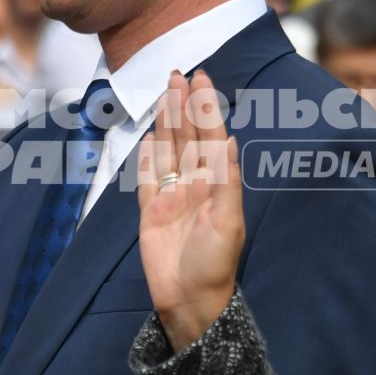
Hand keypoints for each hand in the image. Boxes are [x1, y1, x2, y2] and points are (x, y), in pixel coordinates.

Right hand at [137, 69, 243, 352]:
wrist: (189, 301)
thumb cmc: (215, 265)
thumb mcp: (227, 222)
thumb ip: (227, 181)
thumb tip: (228, 141)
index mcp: (216, 184)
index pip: (210, 137)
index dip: (206, 108)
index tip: (202, 80)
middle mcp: (195, 185)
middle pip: (187, 137)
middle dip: (184, 106)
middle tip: (178, 74)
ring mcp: (171, 196)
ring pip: (167, 150)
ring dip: (166, 122)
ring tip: (165, 93)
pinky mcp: (150, 211)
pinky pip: (147, 177)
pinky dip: (147, 155)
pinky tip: (149, 137)